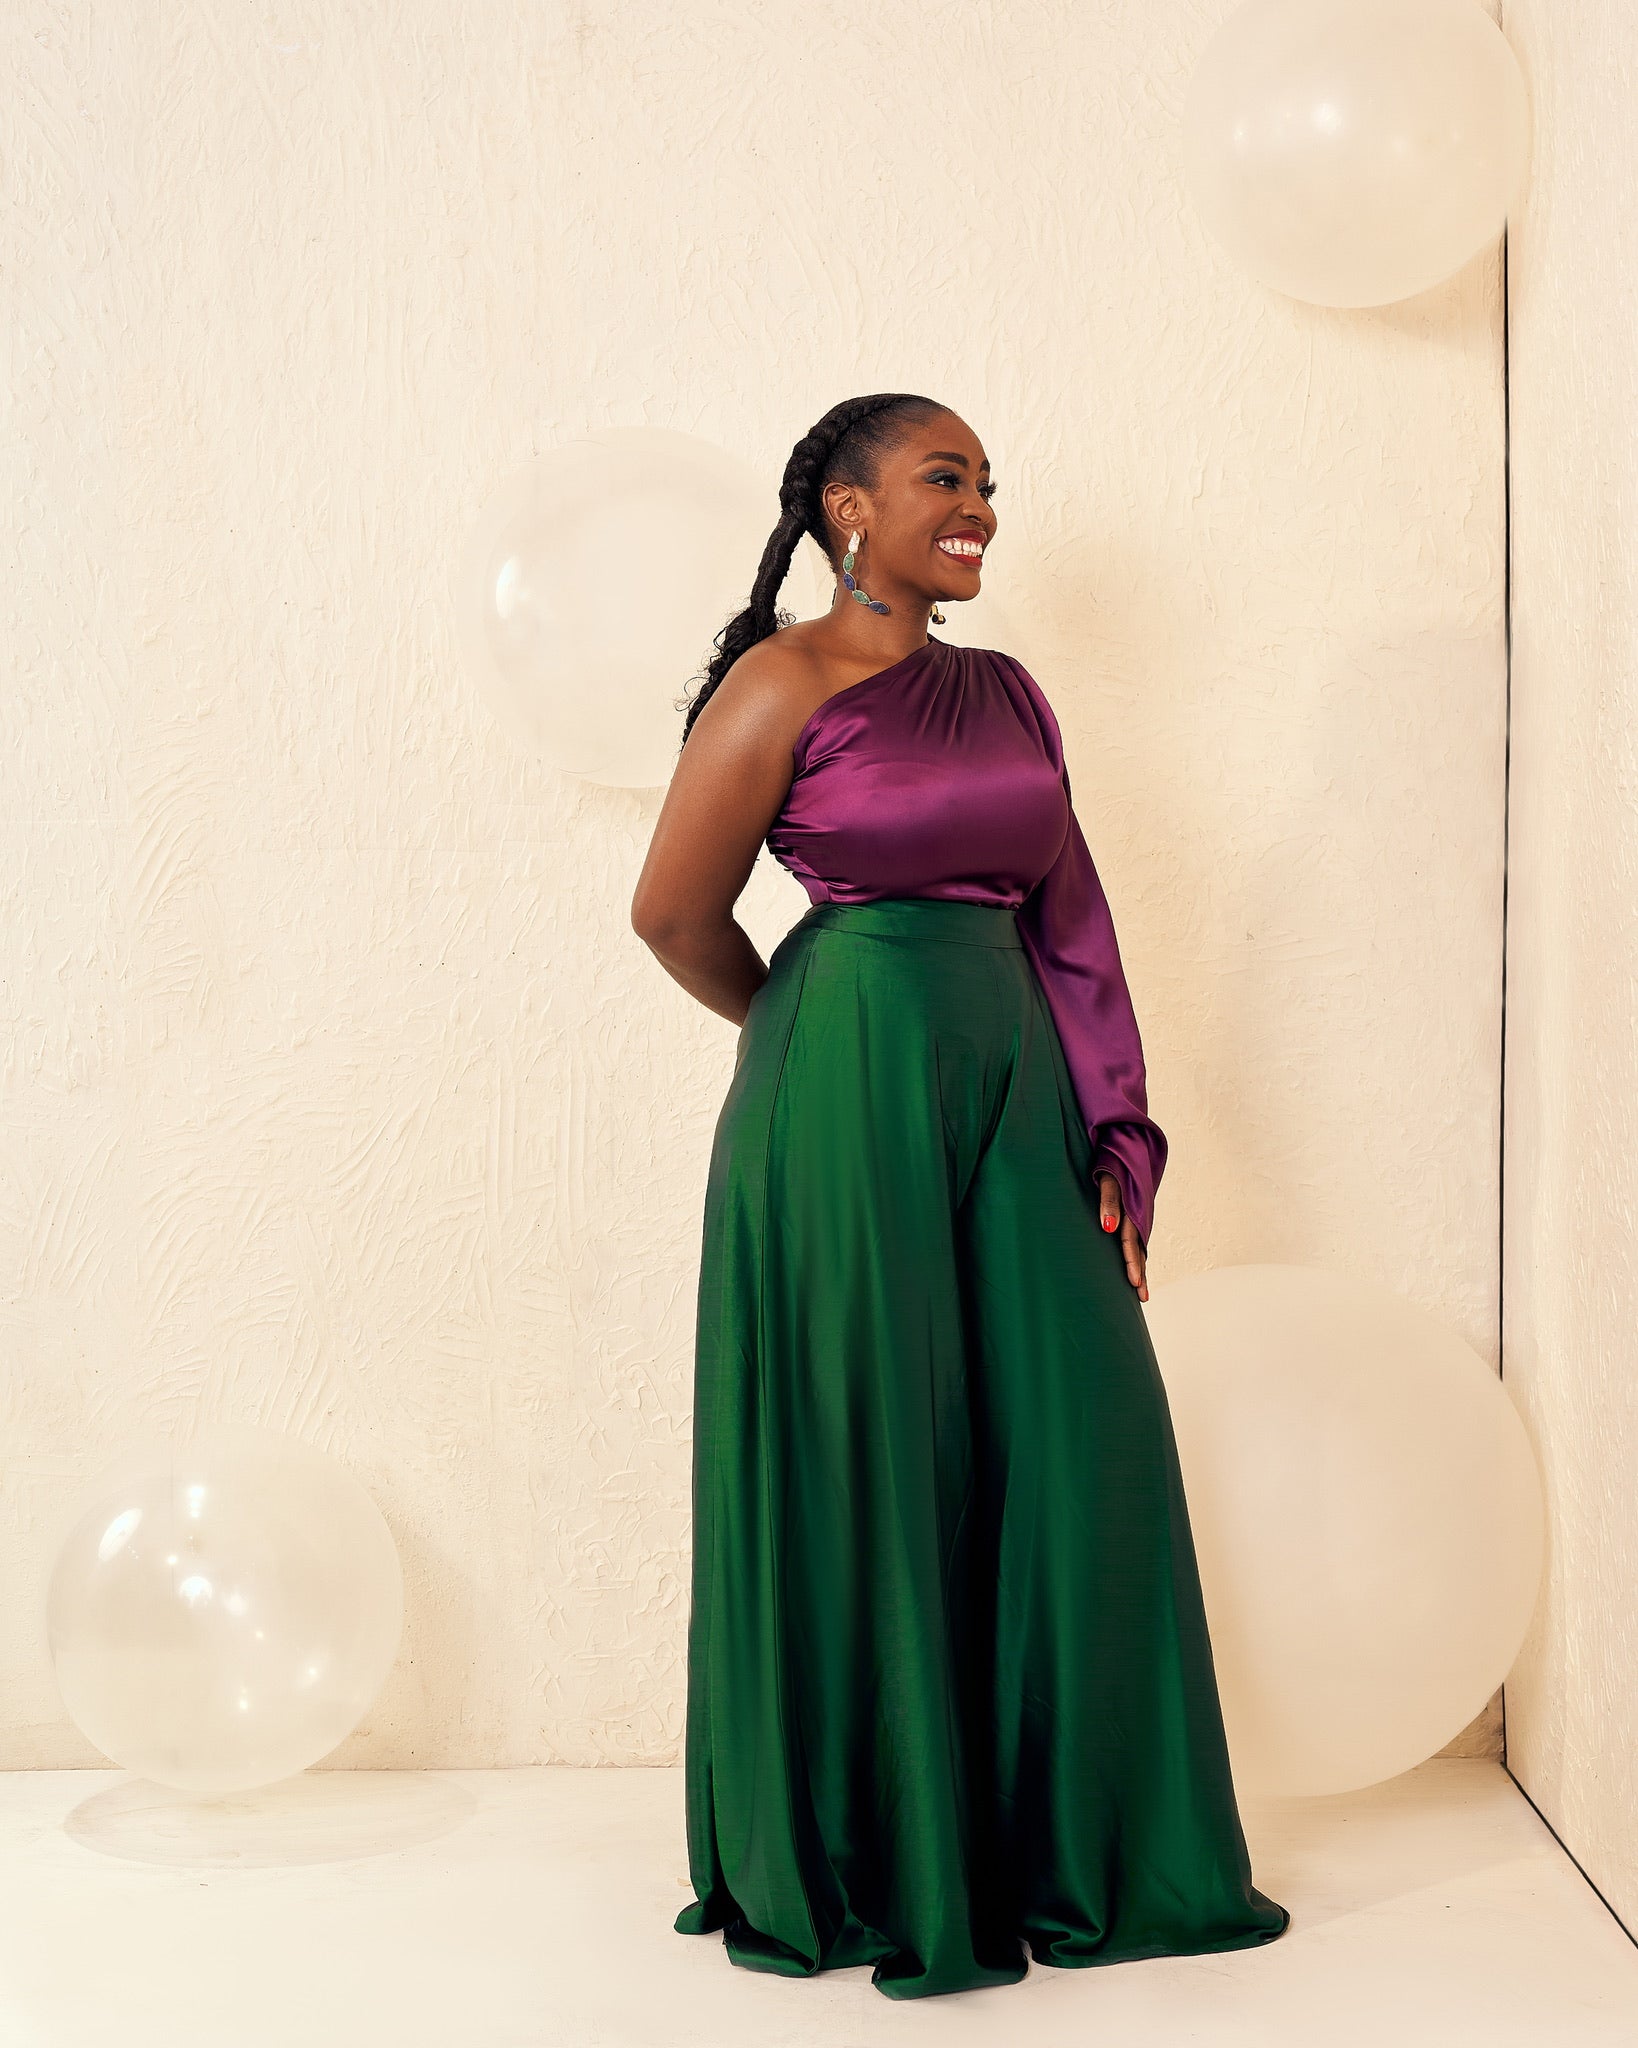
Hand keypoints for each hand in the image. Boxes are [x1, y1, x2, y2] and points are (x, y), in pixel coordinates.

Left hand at [1094, 1171, 1147, 1301]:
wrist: (1125, 1146)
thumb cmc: (1111, 1163)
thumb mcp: (1107, 1180)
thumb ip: (1108, 1202)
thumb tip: (1108, 1228)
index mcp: (1132, 1211)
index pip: (1131, 1243)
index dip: (1133, 1263)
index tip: (1134, 1283)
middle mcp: (1137, 1217)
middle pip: (1140, 1251)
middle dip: (1141, 1275)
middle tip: (1143, 1298)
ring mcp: (1137, 1217)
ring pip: (1140, 1247)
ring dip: (1141, 1268)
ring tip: (1141, 1290)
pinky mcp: (1134, 1215)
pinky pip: (1136, 1239)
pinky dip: (1138, 1255)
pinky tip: (1137, 1266)